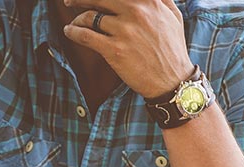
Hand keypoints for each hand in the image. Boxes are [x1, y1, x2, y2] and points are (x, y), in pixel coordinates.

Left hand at [63, 0, 195, 97]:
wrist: (173, 83)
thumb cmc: (173, 50)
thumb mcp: (173, 17)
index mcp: (149, 2)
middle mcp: (136, 12)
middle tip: (70, 2)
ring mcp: (125, 31)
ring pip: (89, 17)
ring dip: (78, 19)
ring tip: (75, 23)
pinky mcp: (115, 50)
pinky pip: (85, 36)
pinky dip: (73, 32)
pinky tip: (70, 32)